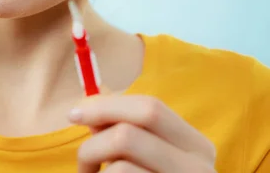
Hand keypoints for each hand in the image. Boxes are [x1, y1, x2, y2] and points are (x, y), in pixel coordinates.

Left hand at [68, 95, 216, 171]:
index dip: (106, 106)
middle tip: (83, 161)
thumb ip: (122, 128)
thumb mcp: (146, 154)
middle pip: (127, 136)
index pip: (150, 108)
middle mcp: (199, 170)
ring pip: (119, 168)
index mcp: (196, 146)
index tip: (73, 114)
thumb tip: (89, 104)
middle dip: (93, 144)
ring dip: (94, 171)